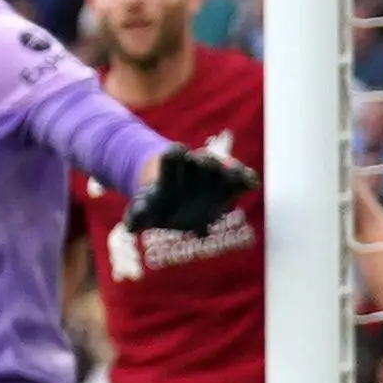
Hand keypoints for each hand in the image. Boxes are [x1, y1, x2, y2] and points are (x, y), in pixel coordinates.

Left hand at [127, 143, 256, 236]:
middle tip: (206, 162)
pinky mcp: (230, 187)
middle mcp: (194, 168)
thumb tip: (130, 229)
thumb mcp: (142, 211)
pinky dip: (246, 180)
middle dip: (204, 162)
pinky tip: (252, 184)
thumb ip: (137, 217)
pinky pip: (241, 180)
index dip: (174, 156)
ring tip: (238, 176)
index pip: (173, 156)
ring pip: (223, 168)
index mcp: (171, 170)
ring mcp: (213, 176)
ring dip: (229, 171)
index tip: (175, 152)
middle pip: (201, 159)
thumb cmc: (156, 205)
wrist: (175, 205)